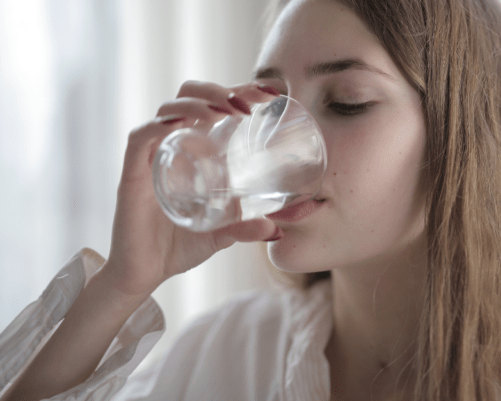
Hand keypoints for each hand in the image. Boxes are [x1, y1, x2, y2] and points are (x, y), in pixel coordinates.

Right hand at [103, 81, 279, 297]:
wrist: (144, 274)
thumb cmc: (179, 246)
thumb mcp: (222, 235)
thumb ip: (247, 228)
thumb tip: (277, 230)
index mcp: (195, 150)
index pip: (215, 105)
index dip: (240, 91)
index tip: (270, 93)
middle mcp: (173, 145)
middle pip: (189, 95)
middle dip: (219, 90)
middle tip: (247, 105)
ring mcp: (152, 157)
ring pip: (168, 109)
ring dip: (198, 103)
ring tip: (225, 112)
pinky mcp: (132, 174)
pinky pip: (141, 138)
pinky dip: (160, 125)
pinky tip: (182, 123)